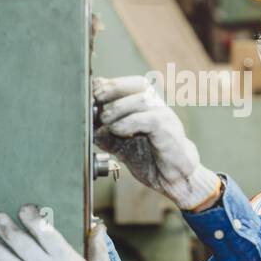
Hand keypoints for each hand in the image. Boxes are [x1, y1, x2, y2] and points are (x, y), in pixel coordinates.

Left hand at [93, 76, 220, 210]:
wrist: (173, 176)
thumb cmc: (150, 157)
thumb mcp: (121, 145)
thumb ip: (106, 134)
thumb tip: (87, 125)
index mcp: (147, 104)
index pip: (129, 83)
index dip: (109, 84)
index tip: (91, 92)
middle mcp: (157, 106)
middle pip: (137, 84)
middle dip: (113, 89)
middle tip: (95, 100)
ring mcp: (164, 116)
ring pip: (141, 100)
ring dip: (118, 108)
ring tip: (105, 121)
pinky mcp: (167, 130)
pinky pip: (148, 120)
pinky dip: (128, 123)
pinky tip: (117, 130)